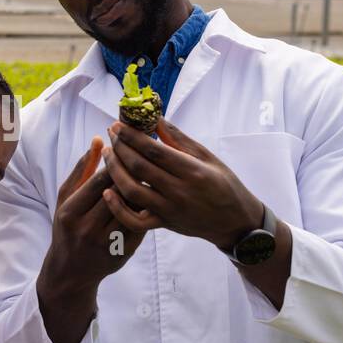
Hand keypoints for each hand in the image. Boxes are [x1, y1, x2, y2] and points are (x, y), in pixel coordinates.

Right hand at [36, 139, 155, 342]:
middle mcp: (87, 229)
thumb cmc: (67, 226)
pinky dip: (147, 210)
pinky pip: (140, 226)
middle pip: (119, 194)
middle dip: (134, 173)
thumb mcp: (66, 197)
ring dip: (144, 190)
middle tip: (148, 157)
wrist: (71, 270)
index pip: (99, 181)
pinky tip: (153, 197)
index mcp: (71, 212)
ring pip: (133, 209)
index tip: (128, 148)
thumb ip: (82, 169)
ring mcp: (106, 244)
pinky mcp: (123, 253)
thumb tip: (99, 140)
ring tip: (153, 174)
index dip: (116, 162)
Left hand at [102, 118, 264, 250]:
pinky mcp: (164, 224)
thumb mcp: (207, 157)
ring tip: (108, 154)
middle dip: (120, 147)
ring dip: (114, 171)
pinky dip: (118, 208)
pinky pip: (135, 220)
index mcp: (192, 170)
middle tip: (111, 133)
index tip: (118, 124)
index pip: (153, 150)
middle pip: (139, 167)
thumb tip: (155, 118)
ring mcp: (169, 210)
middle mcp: (179, 191)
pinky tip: (107, 192)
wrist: (235, 222)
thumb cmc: (224, 184)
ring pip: (132, 190)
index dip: (132, 136)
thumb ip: (179, 139)